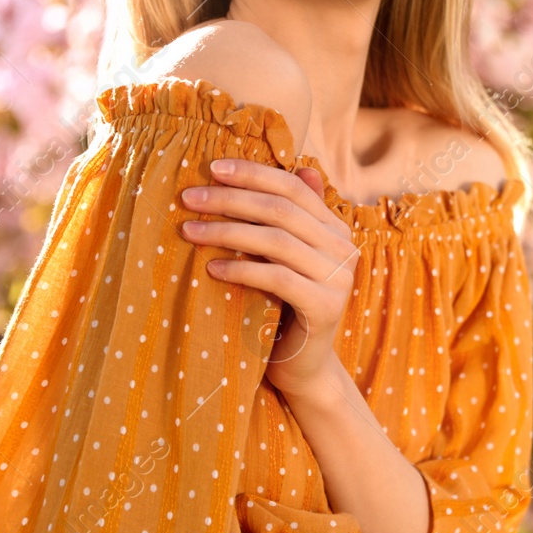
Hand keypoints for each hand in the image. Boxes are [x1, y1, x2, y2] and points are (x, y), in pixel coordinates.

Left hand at [179, 160, 359, 396]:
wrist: (301, 366)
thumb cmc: (283, 307)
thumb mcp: (281, 258)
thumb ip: (285, 218)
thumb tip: (295, 166)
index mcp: (335, 228)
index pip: (294, 187)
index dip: (253, 173)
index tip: (212, 168)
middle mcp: (343, 248)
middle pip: (281, 210)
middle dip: (230, 199)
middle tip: (188, 199)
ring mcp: (339, 278)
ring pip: (276, 240)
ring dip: (227, 232)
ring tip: (190, 232)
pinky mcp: (325, 307)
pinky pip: (277, 278)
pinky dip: (241, 270)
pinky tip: (212, 269)